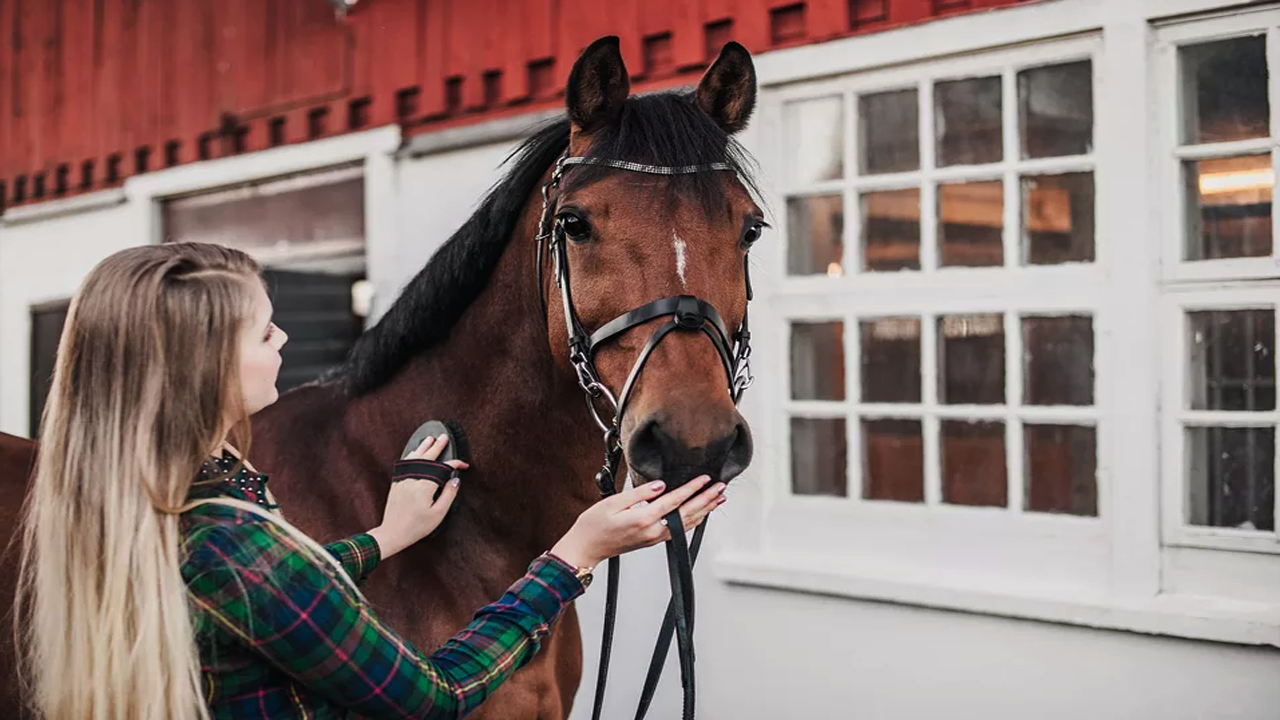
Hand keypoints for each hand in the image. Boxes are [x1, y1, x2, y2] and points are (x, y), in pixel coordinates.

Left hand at [368, 434, 469, 558]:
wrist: (392, 533)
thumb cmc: (416, 527)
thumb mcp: (438, 514)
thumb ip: (448, 495)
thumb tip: (455, 479)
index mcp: (424, 486)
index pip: (443, 468)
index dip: (455, 464)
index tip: (463, 465)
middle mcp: (412, 480)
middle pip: (427, 458)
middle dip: (437, 446)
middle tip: (443, 437)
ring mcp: (402, 480)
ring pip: (413, 458)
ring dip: (422, 448)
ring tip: (429, 440)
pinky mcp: (396, 484)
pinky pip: (404, 465)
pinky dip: (411, 456)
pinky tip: (414, 453)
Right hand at [549, 475, 726, 569]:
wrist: (585, 549)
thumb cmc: (593, 525)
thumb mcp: (613, 503)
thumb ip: (639, 493)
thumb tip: (660, 485)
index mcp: (643, 519)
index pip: (674, 501)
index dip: (692, 489)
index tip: (706, 479)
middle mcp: (652, 531)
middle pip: (687, 514)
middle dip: (706, 500)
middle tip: (722, 488)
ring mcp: (653, 538)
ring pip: (686, 524)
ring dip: (704, 511)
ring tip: (718, 500)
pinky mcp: (651, 541)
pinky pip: (678, 530)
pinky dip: (693, 520)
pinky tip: (699, 514)